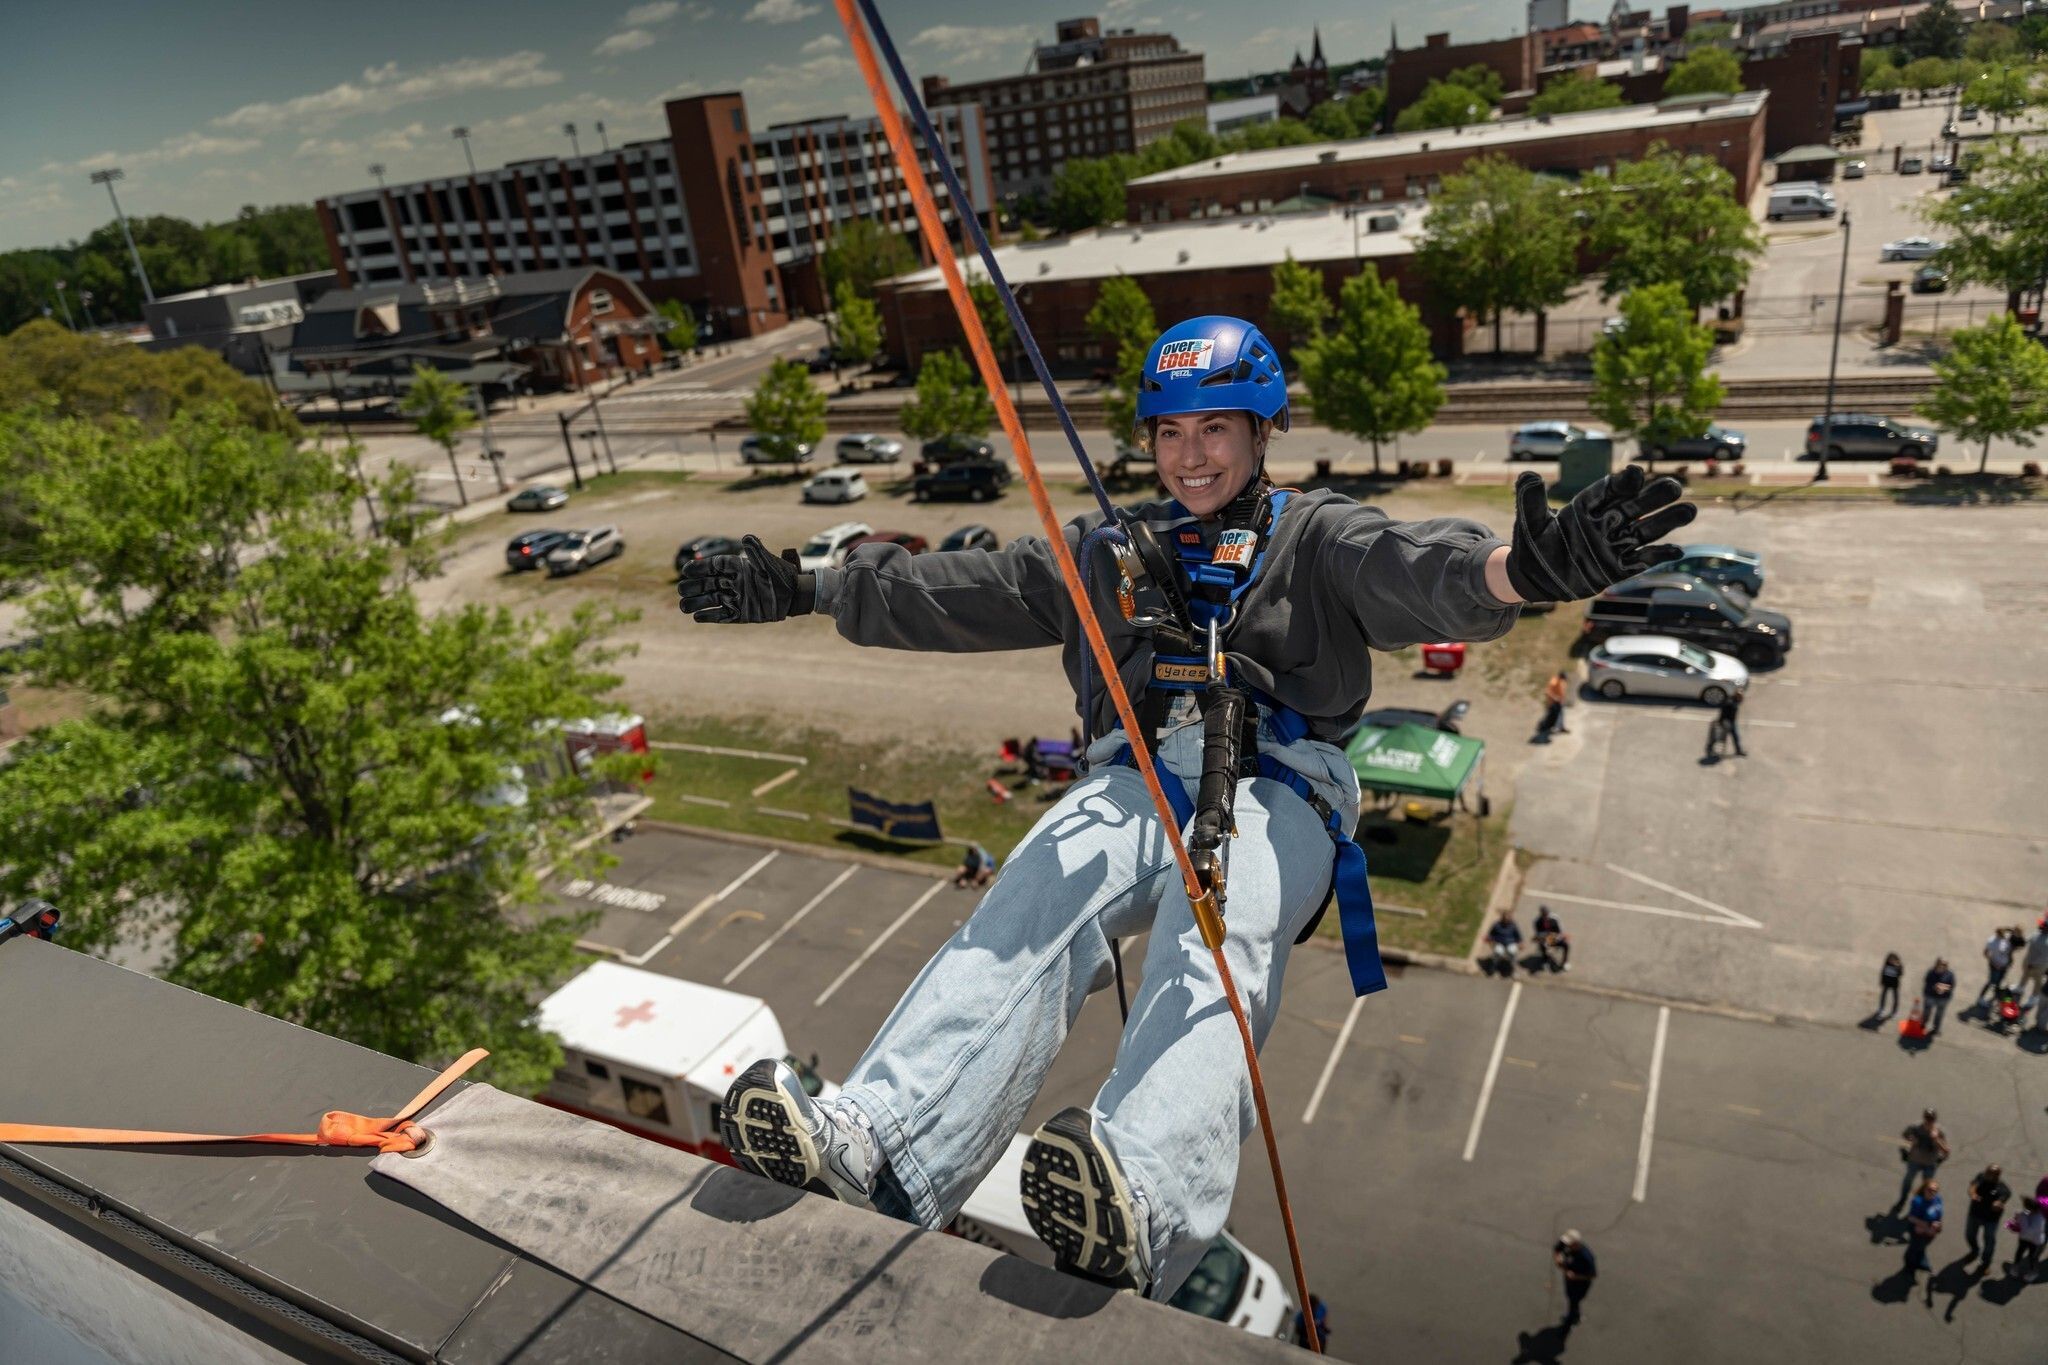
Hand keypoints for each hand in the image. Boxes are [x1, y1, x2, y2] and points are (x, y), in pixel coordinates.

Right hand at [676, 535, 814, 622]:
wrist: (794, 596)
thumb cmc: (782, 576)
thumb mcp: (769, 562)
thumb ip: (757, 552)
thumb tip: (747, 537)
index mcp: (736, 568)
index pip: (712, 566)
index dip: (698, 568)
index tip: (686, 570)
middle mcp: (731, 582)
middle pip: (705, 584)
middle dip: (692, 586)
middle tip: (683, 589)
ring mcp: (733, 598)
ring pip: (708, 600)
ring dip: (695, 603)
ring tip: (683, 606)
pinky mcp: (738, 613)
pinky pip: (719, 616)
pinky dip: (708, 617)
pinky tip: (697, 617)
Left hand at [1505, 465, 1695, 604]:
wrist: (1535, 578)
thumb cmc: (1533, 546)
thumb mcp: (1530, 523)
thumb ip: (1531, 501)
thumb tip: (1527, 474)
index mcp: (1586, 508)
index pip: (1608, 491)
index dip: (1622, 482)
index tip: (1635, 473)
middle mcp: (1605, 523)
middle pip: (1634, 506)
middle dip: (1653, 497)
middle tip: (1674, 486)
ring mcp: (1614, 545)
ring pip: (1645, 530)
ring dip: (1666, 522)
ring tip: (1689, 510)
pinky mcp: (1617, 568)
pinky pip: (1641, 561)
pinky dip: (1658, 556)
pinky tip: (1676, 551)